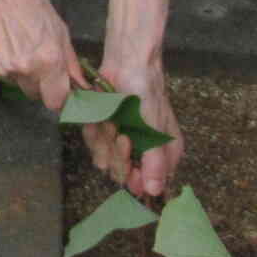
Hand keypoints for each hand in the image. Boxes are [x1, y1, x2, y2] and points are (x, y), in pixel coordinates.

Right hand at [0, 0, 81, 113]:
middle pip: (35, 94)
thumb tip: (81, 86)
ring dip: (21, 72)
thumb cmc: (32, 4)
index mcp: (47, 61)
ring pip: (17, 83)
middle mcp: (24, 69)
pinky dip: (3, 63)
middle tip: (38, 62)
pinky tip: (3, 43)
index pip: (55, 101)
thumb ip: (70, 63)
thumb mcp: (60, 30)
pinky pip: (0, 73)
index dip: (59, 98)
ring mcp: (1, 68)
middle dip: (40, 84)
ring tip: (18, 46)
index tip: (60, 91)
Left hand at [91, 59, 182, 197]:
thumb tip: (154, 192)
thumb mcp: (155, 128)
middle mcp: (142, 152)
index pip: (147, 184)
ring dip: (106, 139)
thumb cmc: (147, 93)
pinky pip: (93, 143)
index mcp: (163, 154)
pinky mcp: (104, 131)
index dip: (135, 179)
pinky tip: (102, 117)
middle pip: (121, 173)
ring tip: (114, 120)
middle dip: (118, 154)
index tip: (130, 166)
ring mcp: (121, 141)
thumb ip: (154, 161)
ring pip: (104, 158)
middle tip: (123, 135)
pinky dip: (94, 130)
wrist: (126, 64)